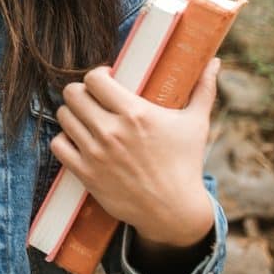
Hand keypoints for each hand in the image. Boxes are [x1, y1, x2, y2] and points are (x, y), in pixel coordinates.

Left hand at [49, 57, 220, 246]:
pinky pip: (58, 145)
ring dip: (72, 114)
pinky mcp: (86, 173)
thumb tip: (215, 62)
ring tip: (86, 118)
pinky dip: (65, 139)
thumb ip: (203, 89)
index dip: (97, 75)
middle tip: (92, 98)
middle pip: (72, 93)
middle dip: (81, 91)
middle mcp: (112, 132)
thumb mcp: (196, 124)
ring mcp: (96, 153)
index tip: (106, 80)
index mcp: (136, 114)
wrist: (174, 211)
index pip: (94, 79)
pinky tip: (78, 139)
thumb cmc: (186, 164)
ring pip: (63, 116)